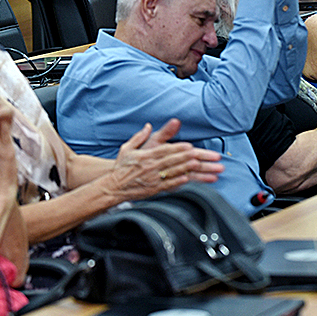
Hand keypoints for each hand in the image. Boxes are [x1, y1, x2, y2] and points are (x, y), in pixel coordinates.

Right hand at [103, 119, 223, 198]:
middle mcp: (151, 166)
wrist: (113, 186)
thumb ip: (140, 136)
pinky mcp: (154, 189)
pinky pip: (168, 185)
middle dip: (190, 157)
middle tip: (203, 155)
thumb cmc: (122, 167)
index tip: (190, 145)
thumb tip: (149, 125)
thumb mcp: (128, 148)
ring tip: (201, 166)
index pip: (165, 150)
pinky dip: (178, 182)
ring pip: (173, 172)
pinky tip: (188, 180)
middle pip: (174, 160)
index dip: (178, 148)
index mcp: (146, 155)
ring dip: (188, 168)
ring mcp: (153, 178)